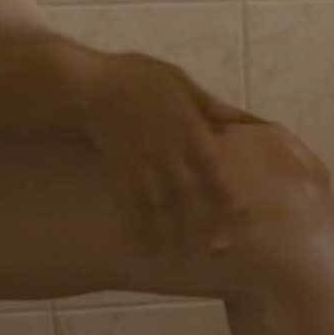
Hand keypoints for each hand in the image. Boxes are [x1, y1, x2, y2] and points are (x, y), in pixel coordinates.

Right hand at [84, 52, 256, 252]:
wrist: (89, 83)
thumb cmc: (138, 78)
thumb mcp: (180, 82)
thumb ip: (211, 107)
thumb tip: (245, 119)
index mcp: (187, 128)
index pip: (213, 167)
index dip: (226, 191)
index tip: (241, 214)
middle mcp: (167, 150)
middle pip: (190, 193)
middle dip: (204, 222)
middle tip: (218, 249)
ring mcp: (141, 163)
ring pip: (160, 204)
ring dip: (171, 232)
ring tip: (180, 256)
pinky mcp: (118, 170)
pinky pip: (129, 204)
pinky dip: (137, 227)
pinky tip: (144, 247)